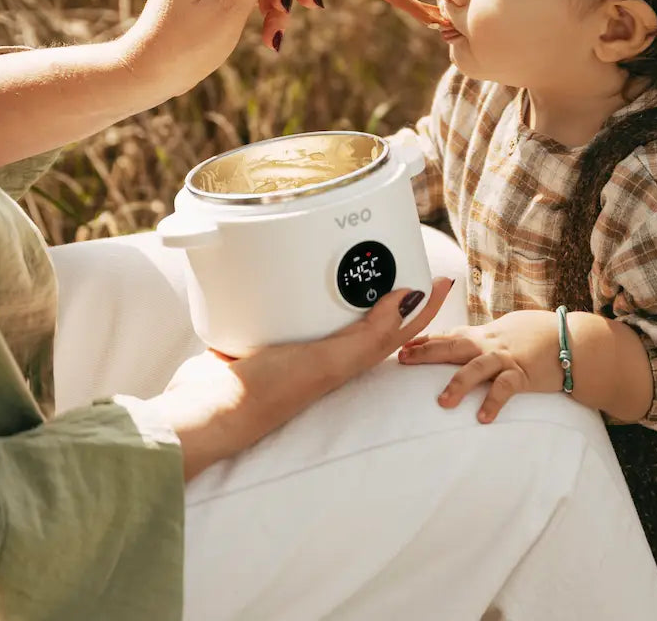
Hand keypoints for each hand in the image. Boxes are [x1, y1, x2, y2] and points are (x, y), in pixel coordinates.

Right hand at [148, 279, 452, 480]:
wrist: (209, 407)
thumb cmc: (269, 391)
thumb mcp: (327, 361)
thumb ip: (369, 334)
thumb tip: (409, 297)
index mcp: (349, 359)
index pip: (402, 330)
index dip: (427, 306)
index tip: (446, 277)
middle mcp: (329, 350)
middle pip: (371, 314)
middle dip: (390, 286)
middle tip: (400, 249)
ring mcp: (298, 341)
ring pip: (332, 307)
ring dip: (345, 282)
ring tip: (354, 249)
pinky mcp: (267, 331)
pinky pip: (291, 302)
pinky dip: (298, 283)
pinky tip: (293, 263)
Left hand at [398, 311, 564, 422]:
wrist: (570, 339)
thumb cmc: (535, 336)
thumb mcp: (502, 333)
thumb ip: (479, 339)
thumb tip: (455, 343)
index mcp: (482, 335)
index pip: (447, 335)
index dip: (424, 339)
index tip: (401, 343)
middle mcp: (489, 344)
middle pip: (452, 346)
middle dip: (426, 353)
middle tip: (403, 359)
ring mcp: (505, 358)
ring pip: (477, 368)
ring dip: (458, 384)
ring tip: (442, 403)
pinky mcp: (523, 373)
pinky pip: (506, 388)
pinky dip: (494, 402)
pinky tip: (483, 418)